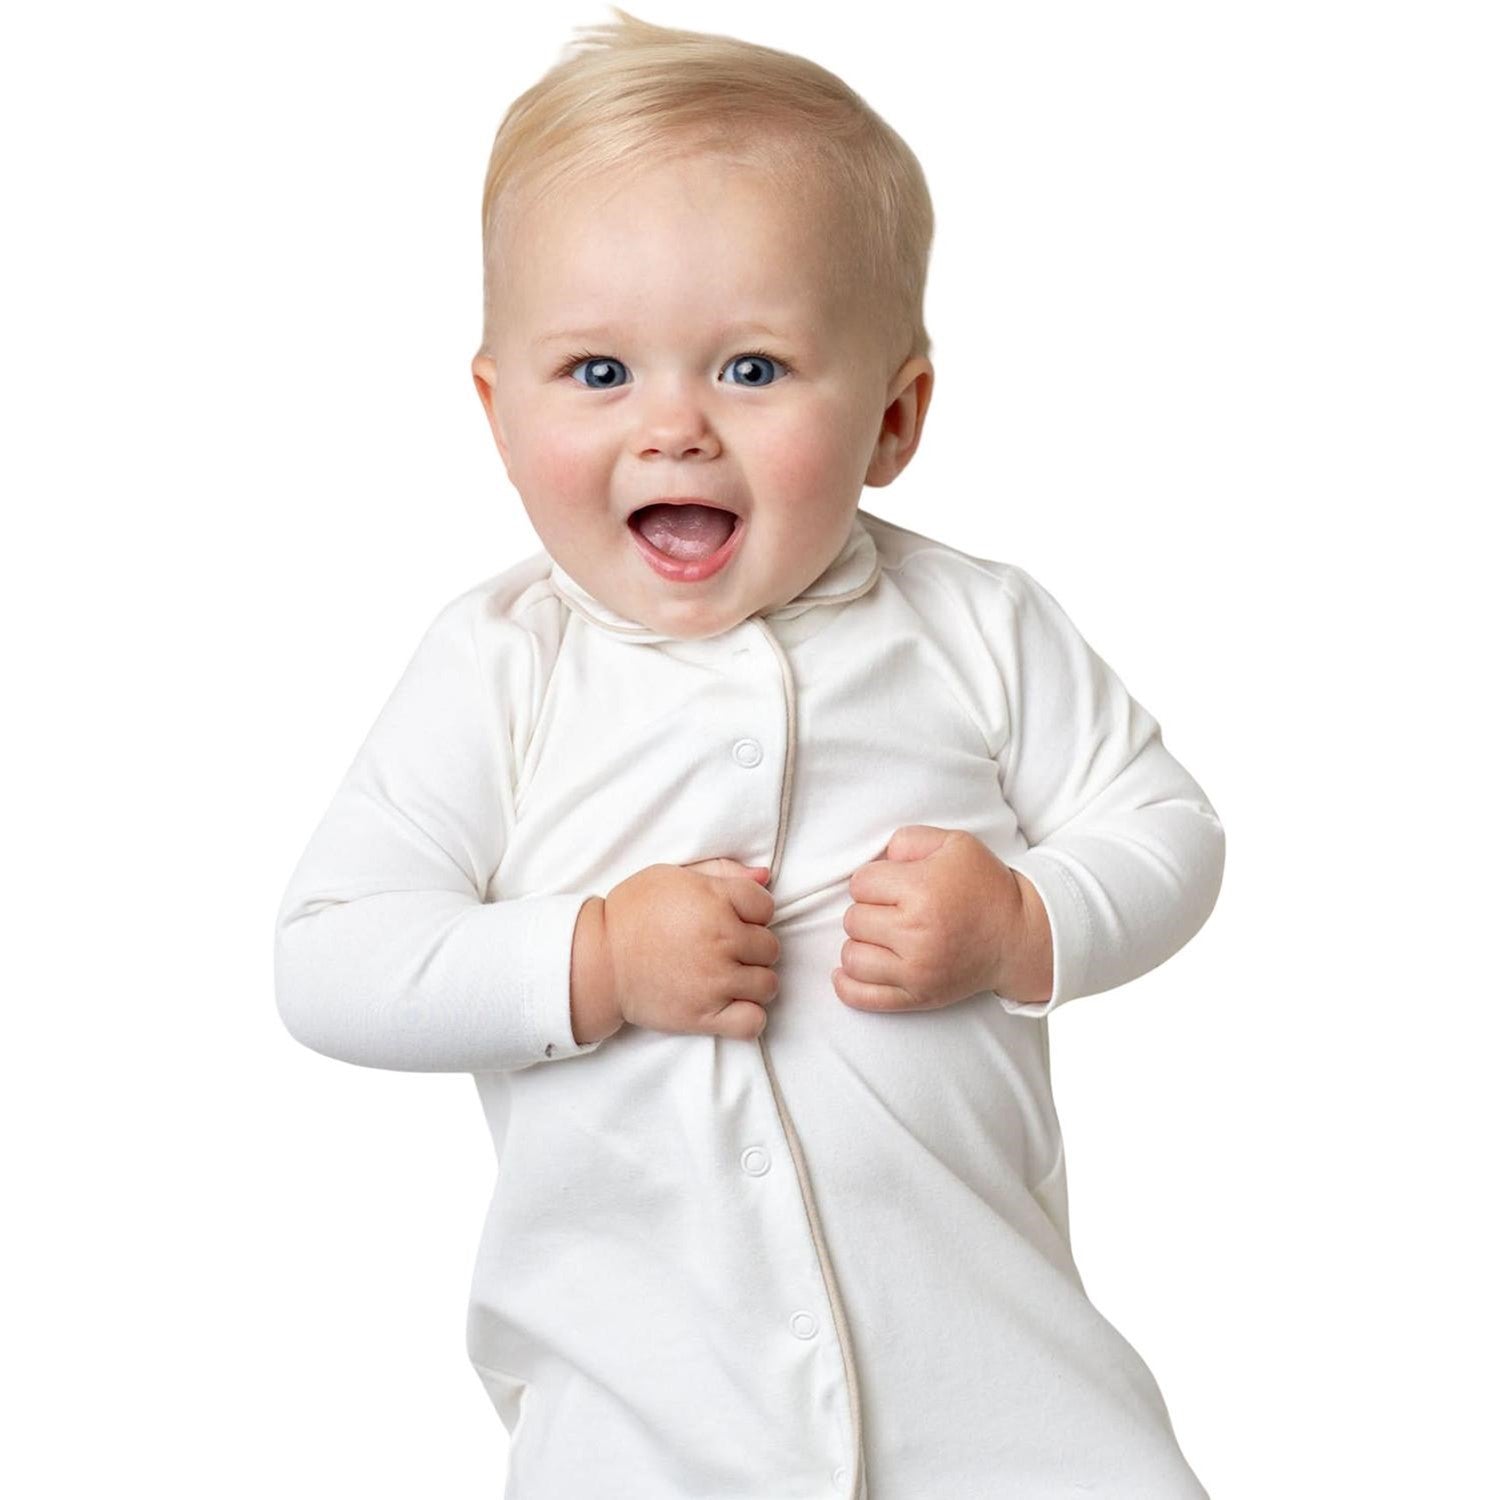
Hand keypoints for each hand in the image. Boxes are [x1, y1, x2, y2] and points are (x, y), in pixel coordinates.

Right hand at [598, 858, 780, 1040]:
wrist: (598, 960)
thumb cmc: (632, 911)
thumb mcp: (674, 875)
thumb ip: (723, 870)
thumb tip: (766, 875)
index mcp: (715, 901)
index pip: (766, 906)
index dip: (752, 912)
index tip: (733, 918)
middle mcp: (721, 940)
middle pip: (770, 947)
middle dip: (753, 946)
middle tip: (726, 948)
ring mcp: (715, 981)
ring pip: (767, 984)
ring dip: (753, 980)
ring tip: (729, 976)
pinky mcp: (704, 1016)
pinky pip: (752, 1022)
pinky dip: (749, 1016)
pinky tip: (732, 1004)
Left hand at [833, 826, 1052, 1011]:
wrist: (1018, 937)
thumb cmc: (984, 886)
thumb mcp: (954, 844)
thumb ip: (907, 840)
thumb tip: (877, 860)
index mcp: (923, 890)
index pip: (860, 884)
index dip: (874, 879)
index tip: (895, 884)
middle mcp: (916, 933)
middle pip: (853, 920)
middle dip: (869, 910)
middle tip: (894, 909)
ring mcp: (916, 971)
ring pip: (852, 957)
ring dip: (862, 944)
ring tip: (884, 936)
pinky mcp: (918, 996)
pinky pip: (862, 997)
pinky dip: (848, 984)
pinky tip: (852, 969)